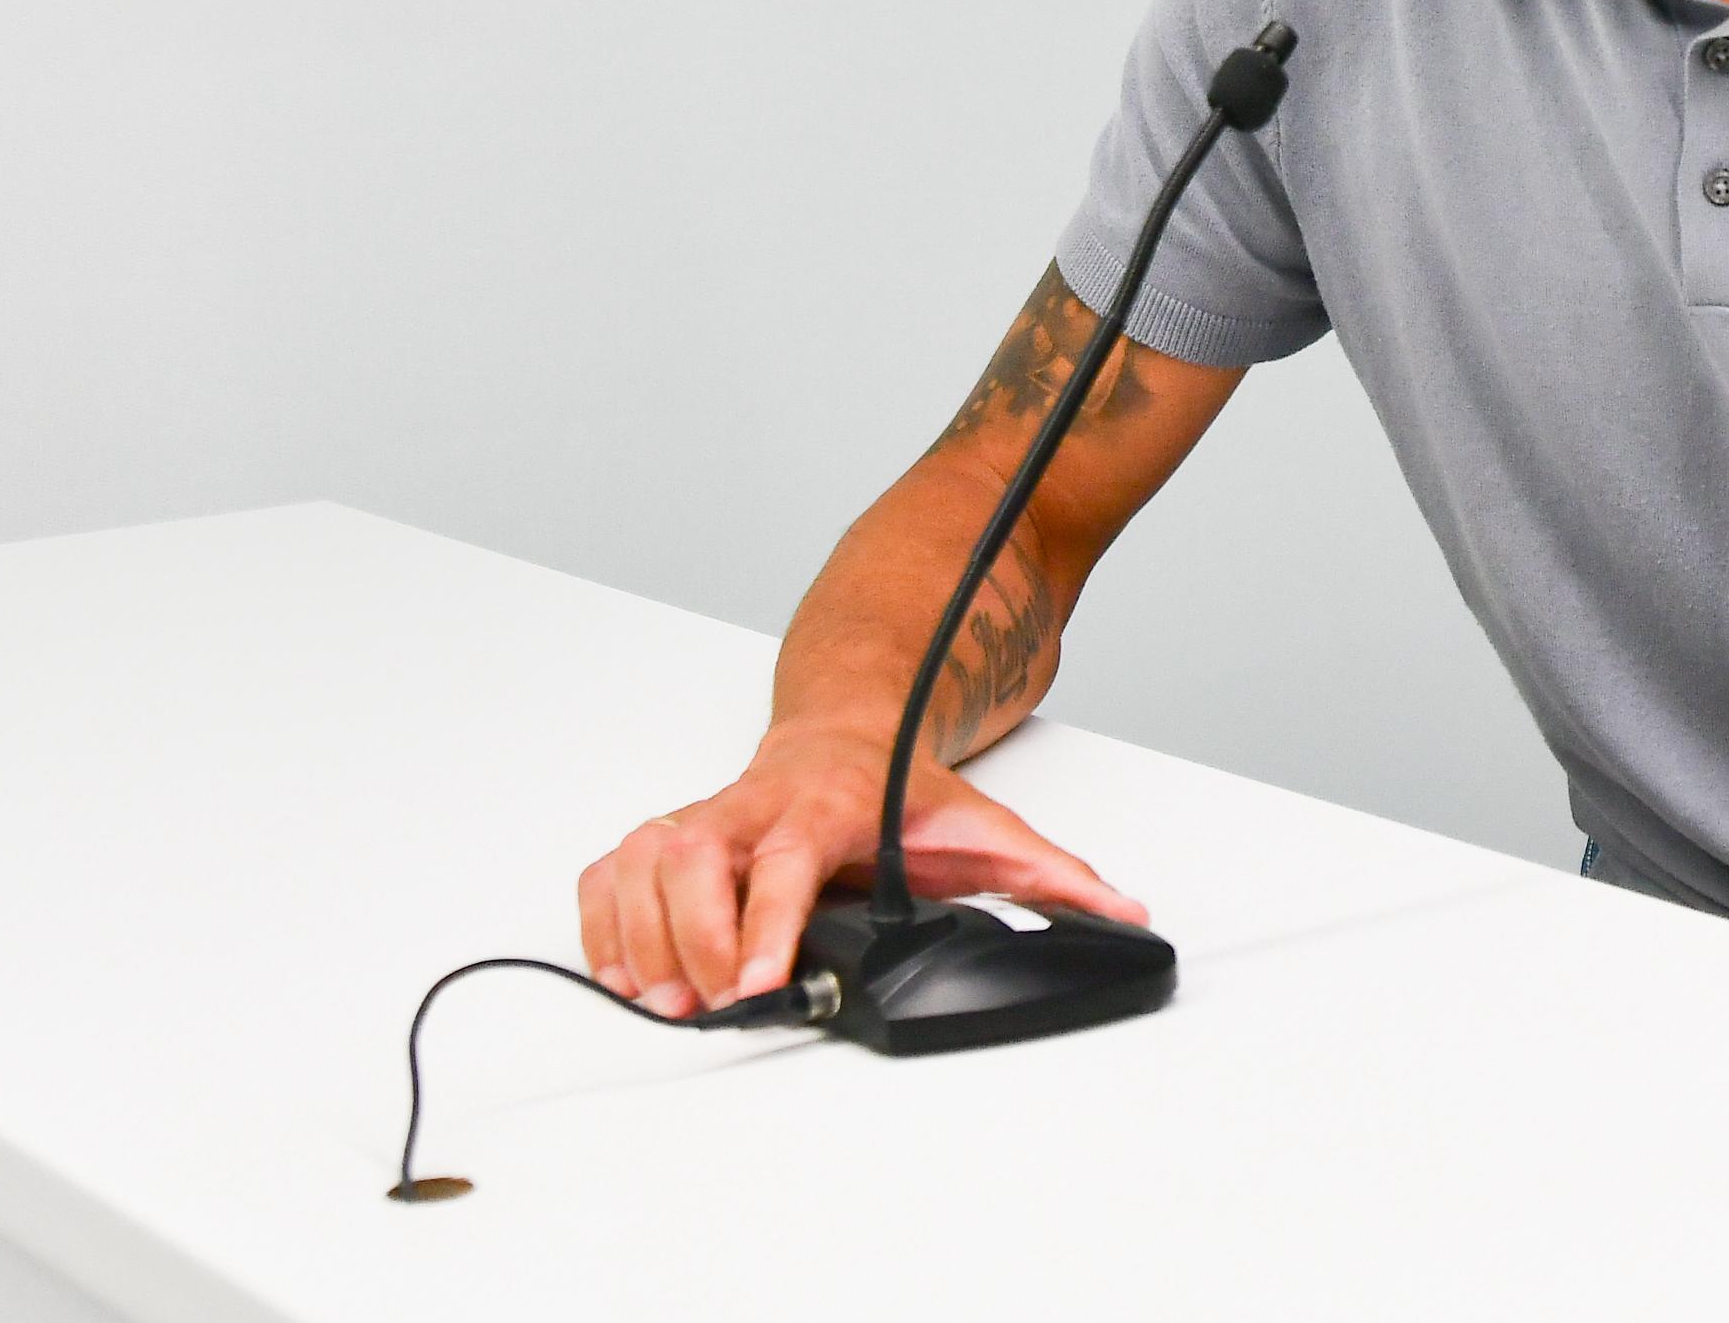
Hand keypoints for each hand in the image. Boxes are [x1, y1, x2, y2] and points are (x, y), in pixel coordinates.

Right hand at [575, 720, 1148, 1014]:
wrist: (852, 722)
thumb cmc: (900, 786)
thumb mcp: (984, 825)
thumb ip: (1054, 874)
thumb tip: (1125, 914)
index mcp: (830, 806)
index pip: (785, 862)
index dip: (763, 921)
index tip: (754, 980)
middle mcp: (755, 806)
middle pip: (694, 864)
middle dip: (689, 940)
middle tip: (702, 1005)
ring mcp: (705, 816)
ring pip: (643, 864)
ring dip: (641, 939)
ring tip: (664, 1000)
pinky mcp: (668, 832)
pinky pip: (610, 871)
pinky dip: (603, 921)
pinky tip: (625, 970)